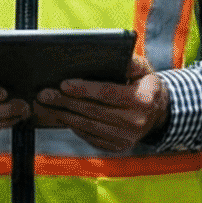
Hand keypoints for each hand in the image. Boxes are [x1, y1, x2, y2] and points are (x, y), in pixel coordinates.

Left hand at [32, 54, 169, 152]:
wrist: (157, 113)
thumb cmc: (145, 85)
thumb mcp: (144, 69)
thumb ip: (130, 62)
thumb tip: (114, 56)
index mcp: (144, 100)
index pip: (108, 93)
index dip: (84, 89)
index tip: (63, 84)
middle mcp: (136, 122)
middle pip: (93, 110)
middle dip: (66, 102)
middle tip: (44, 94)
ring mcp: (126, 138)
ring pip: (88, 125)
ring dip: (64, 115)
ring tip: (46, 105)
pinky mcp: (116, 147)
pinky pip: (90, 136)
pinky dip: (73, 126)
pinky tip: (60, 115)